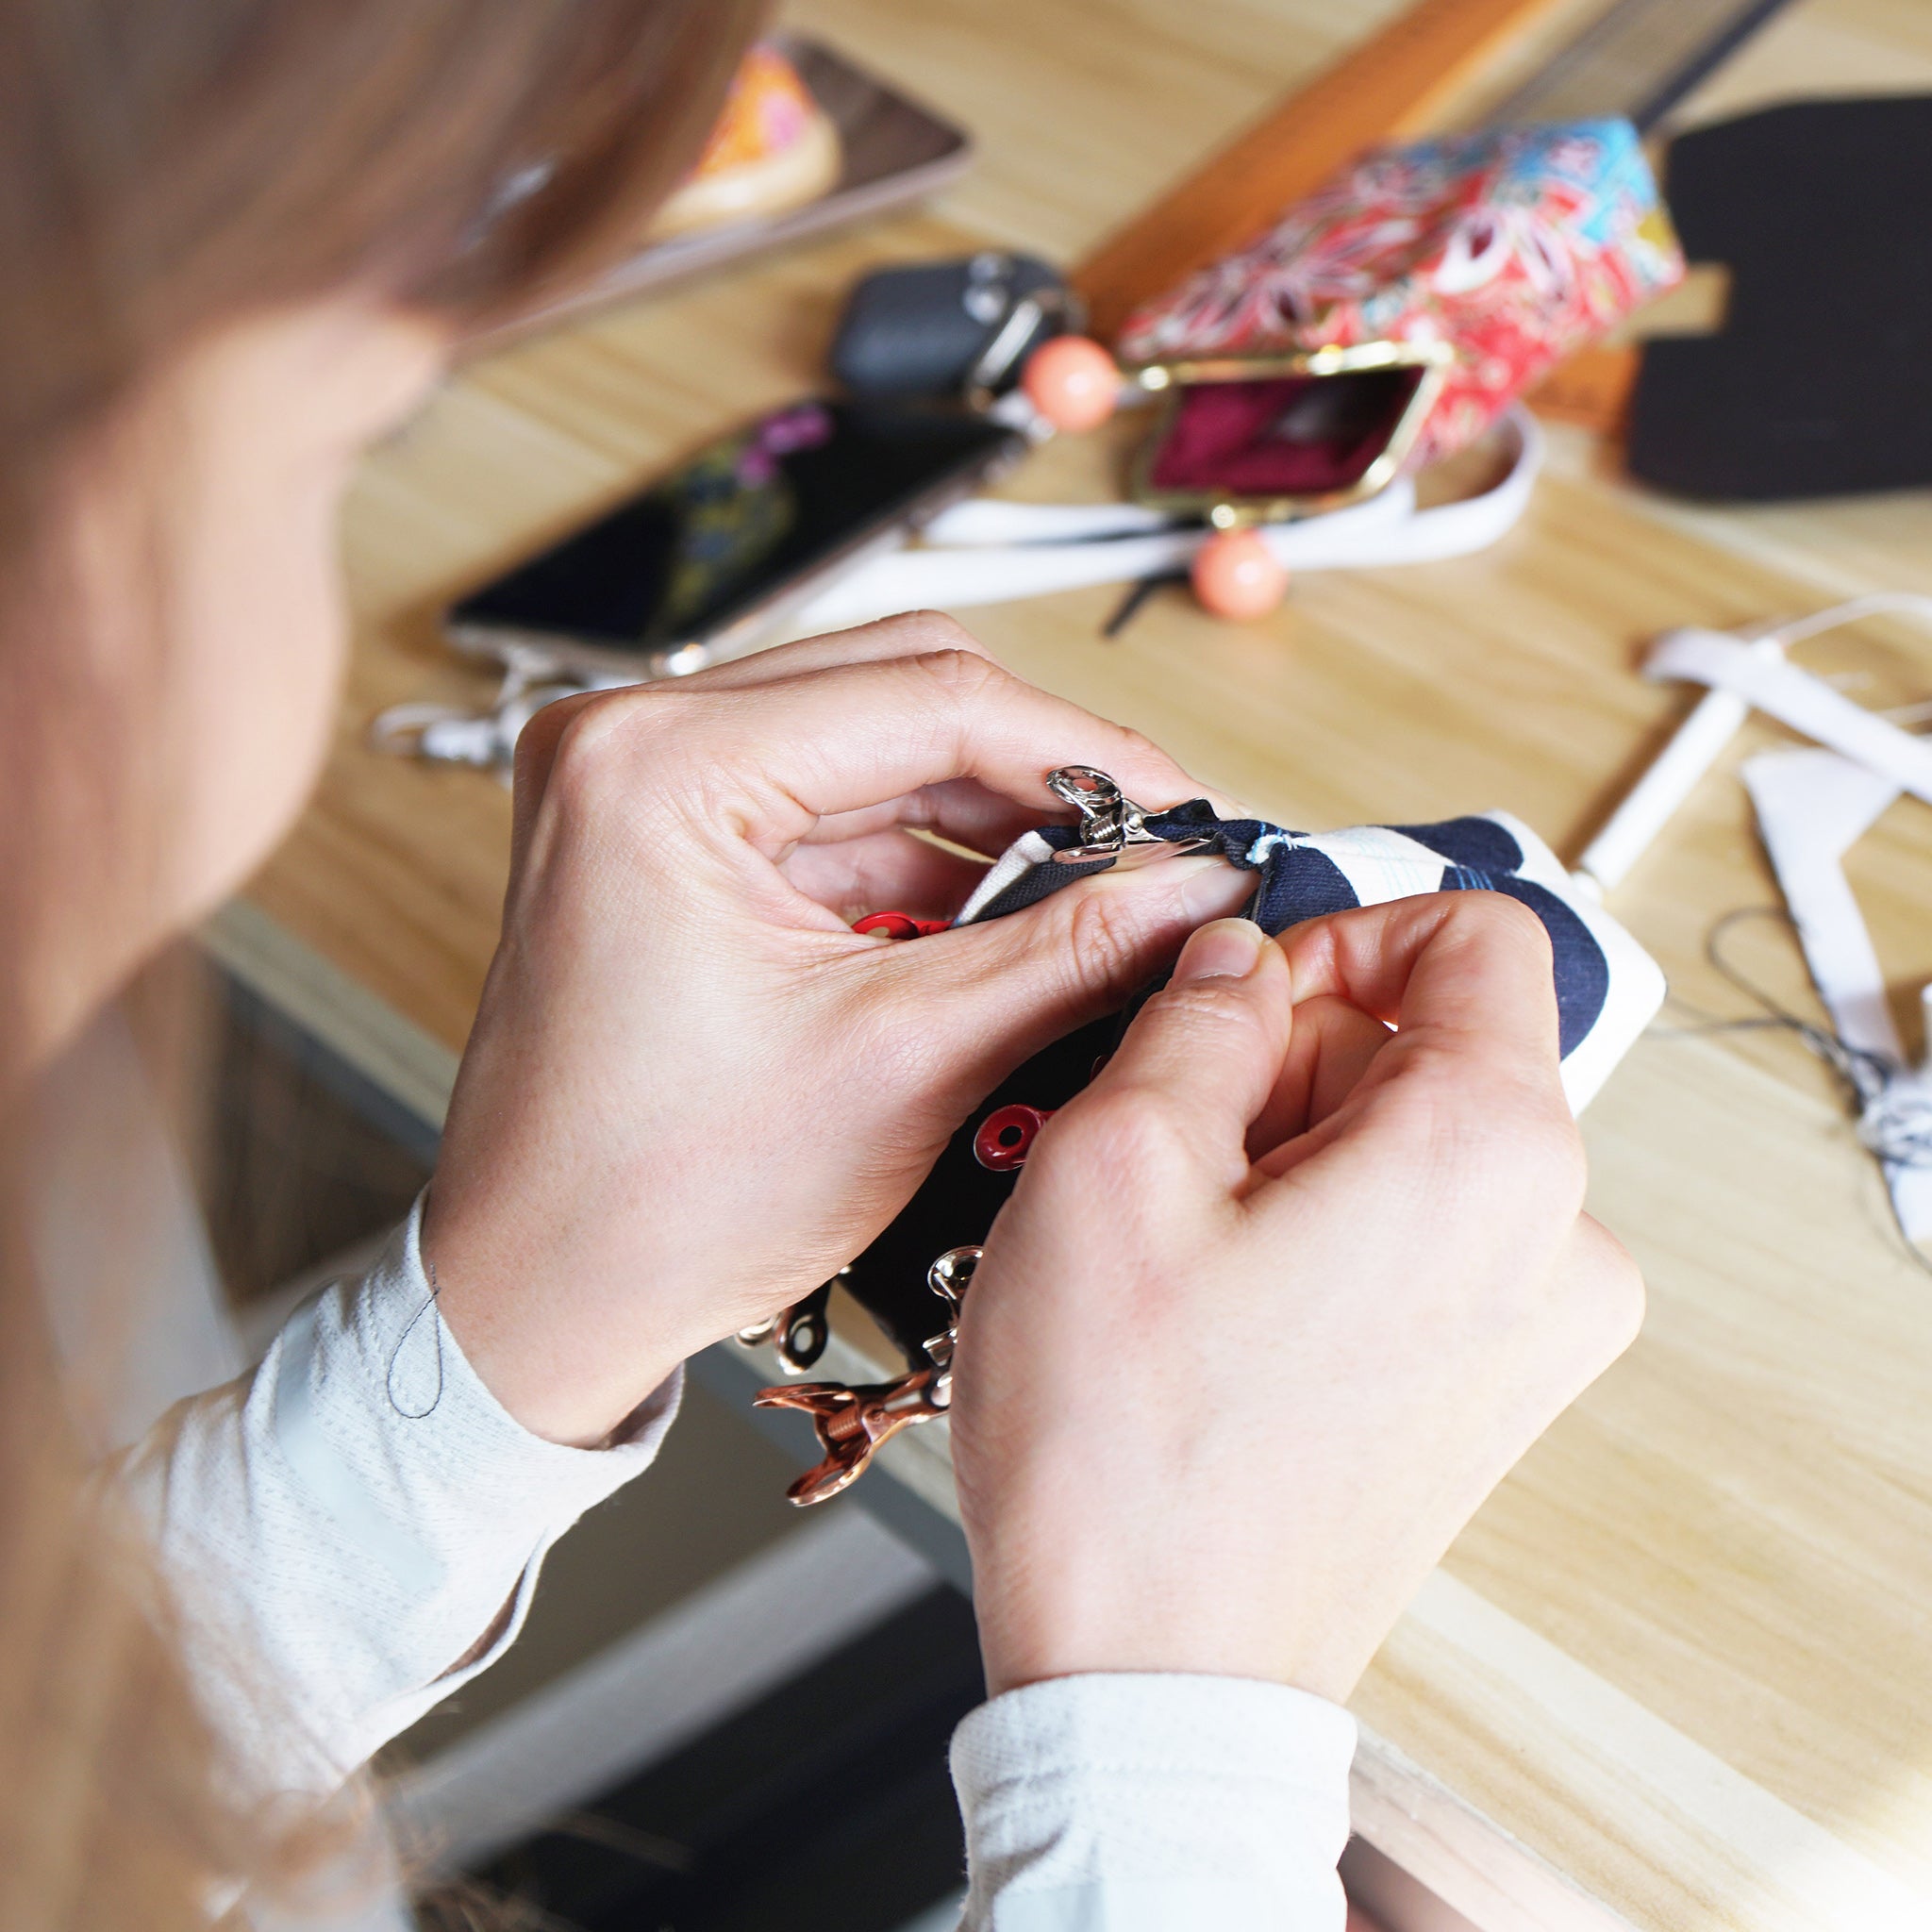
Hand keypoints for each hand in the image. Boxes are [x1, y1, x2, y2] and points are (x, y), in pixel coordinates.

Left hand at [424, 617, 1249, 1444]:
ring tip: (1097, 888)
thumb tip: (1193, 889)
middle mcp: (632, 741)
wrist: (538, 1296)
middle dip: (1045, 772)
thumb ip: (1069, 957)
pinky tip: (1014, 912)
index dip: (1089, 752)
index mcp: (659, 767)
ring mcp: (643, 784)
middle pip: (903, 688)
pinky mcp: (670, 838)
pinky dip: (933, 855)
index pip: (929, 695)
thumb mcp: (901, 1065)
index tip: (1190, 809)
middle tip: (1154, 846)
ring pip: (878, 741)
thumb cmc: (653, 1203)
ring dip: (994, 813)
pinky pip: (835, 806)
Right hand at [952, 895, 1643, 1703]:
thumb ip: (1198, 1014)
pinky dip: (1317, 1228)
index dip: (1342, 928)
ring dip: (1288, 1149)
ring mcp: (1531, 1329)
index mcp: (1489, 1155)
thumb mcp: (1115, 1164)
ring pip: (1409, 1142)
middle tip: (1171, 1138)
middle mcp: (1552, 1242)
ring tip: (1182, 1244)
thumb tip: (1236, 961)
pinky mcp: (1489, 1388)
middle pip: (1431, 1043)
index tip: (1248, 989)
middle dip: (1292, 1056)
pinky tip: (1219, 1299)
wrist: (1152, 1677)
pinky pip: (1414, 1236)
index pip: (1478, 933)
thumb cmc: (1133, 1460)